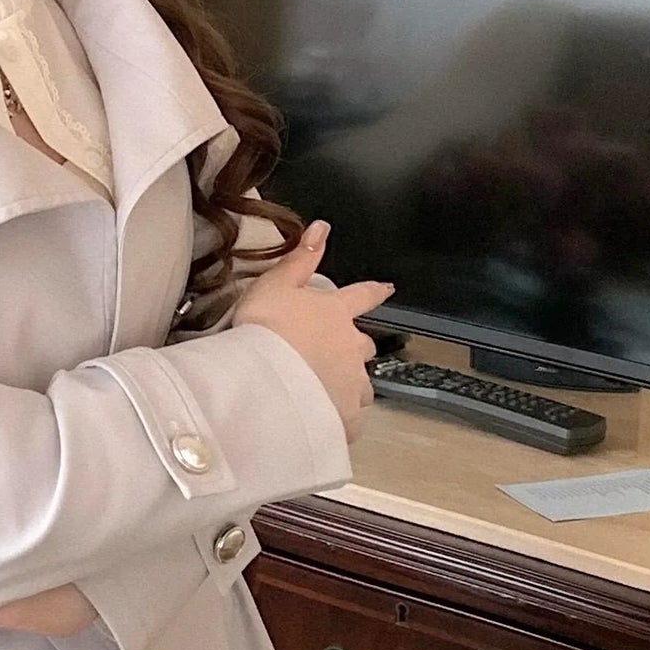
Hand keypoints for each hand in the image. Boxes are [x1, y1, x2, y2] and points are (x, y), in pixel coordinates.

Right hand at [232, 219, 393, 437]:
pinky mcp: (345, 417)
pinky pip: (348, 420)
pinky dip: (338, 419)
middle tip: (332, 357)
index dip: (375, 291)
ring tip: (325, 394)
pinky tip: (322, 422)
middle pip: (365, 347)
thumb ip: (301, 258)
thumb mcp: (276, 285)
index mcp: (337, 313)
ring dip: (349, 386)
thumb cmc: (264, 329)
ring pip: (361, 386)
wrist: (261, 381)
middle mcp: (353, 347)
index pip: (363, 296)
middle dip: (355, 350)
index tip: (388, 289)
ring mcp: (352, 384)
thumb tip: (322, 227)